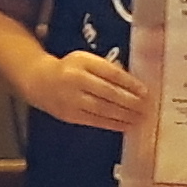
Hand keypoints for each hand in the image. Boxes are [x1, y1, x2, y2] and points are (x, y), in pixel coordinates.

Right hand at [21, 48, 146, 134]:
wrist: (40, 81)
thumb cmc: (70, 69)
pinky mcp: (70, 115)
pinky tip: (126, 125)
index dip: (130, 83)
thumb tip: (132, 84)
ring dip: (125, 116)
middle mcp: (76, 80)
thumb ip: (107, 68)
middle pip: (108, 93)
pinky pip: (95, 121)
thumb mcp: (86, 60)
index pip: (111, 73)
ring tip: (140, 119)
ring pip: (103, 109)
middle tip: (147, 108)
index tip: (145, 92)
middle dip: (131, 102)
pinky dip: (113, 124)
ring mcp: (72, 99)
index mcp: (83, 62)